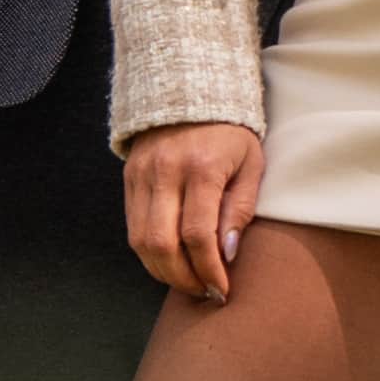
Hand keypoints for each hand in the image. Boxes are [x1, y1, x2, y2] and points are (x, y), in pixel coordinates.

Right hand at [124, 120, 266, 298]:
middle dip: (183, 278)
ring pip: (140, 240)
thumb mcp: (251, 163)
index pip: (198, 234)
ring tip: (187, 281)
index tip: (222, 288)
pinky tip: (170, 261)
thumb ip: (241, 208)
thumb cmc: (230, 131)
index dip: (209, 269)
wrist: (189, 88)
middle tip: (203, 292)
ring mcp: (141, 174)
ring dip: (163, 271)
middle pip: (162, 244)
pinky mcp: (128, 177)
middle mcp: (165, 171)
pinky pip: (133, 226)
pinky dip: (149, 252)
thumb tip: (227, 254)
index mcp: (201, 167)